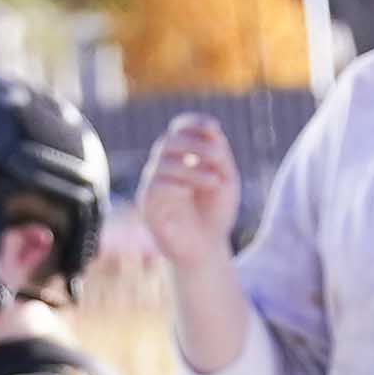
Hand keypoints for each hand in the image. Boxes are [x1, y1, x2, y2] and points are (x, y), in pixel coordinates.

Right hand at [136, 115, 240, 271]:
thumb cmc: (216, 215)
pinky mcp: (147, 205)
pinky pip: (155, 184)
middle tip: (218, 157)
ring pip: (163, 162)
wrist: (206, 251)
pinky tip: (191, 192)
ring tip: (216, 181)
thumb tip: (212, 129)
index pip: (179, 130)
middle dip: (195, 144)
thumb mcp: (226, 181)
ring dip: (192, 168)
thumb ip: (219, 155)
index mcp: (182, 157)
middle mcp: (163, 167)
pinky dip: (175, 183)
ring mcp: (153, 184)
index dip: (193, 123)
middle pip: (169, 141)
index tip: (214, 128)